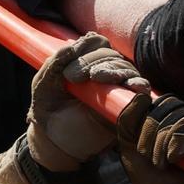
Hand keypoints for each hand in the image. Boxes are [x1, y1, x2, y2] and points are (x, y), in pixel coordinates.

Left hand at [27, 32, 147, 172]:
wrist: (53, 140)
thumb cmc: (48, 108)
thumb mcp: (43, 83)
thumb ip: (54, 63)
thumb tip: (70, 46)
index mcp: (86, 60)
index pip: (96, 42)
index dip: (86, 46)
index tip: (71, 55)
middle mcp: (104, 70)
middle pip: (109, 54)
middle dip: (93, 60)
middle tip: (73, 76)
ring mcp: (116, 88)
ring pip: (125, 68)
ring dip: (112, 69)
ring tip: (96, 77)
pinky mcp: (126, 106)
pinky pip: (140, 91)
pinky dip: (139, 85)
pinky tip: (131, 85)